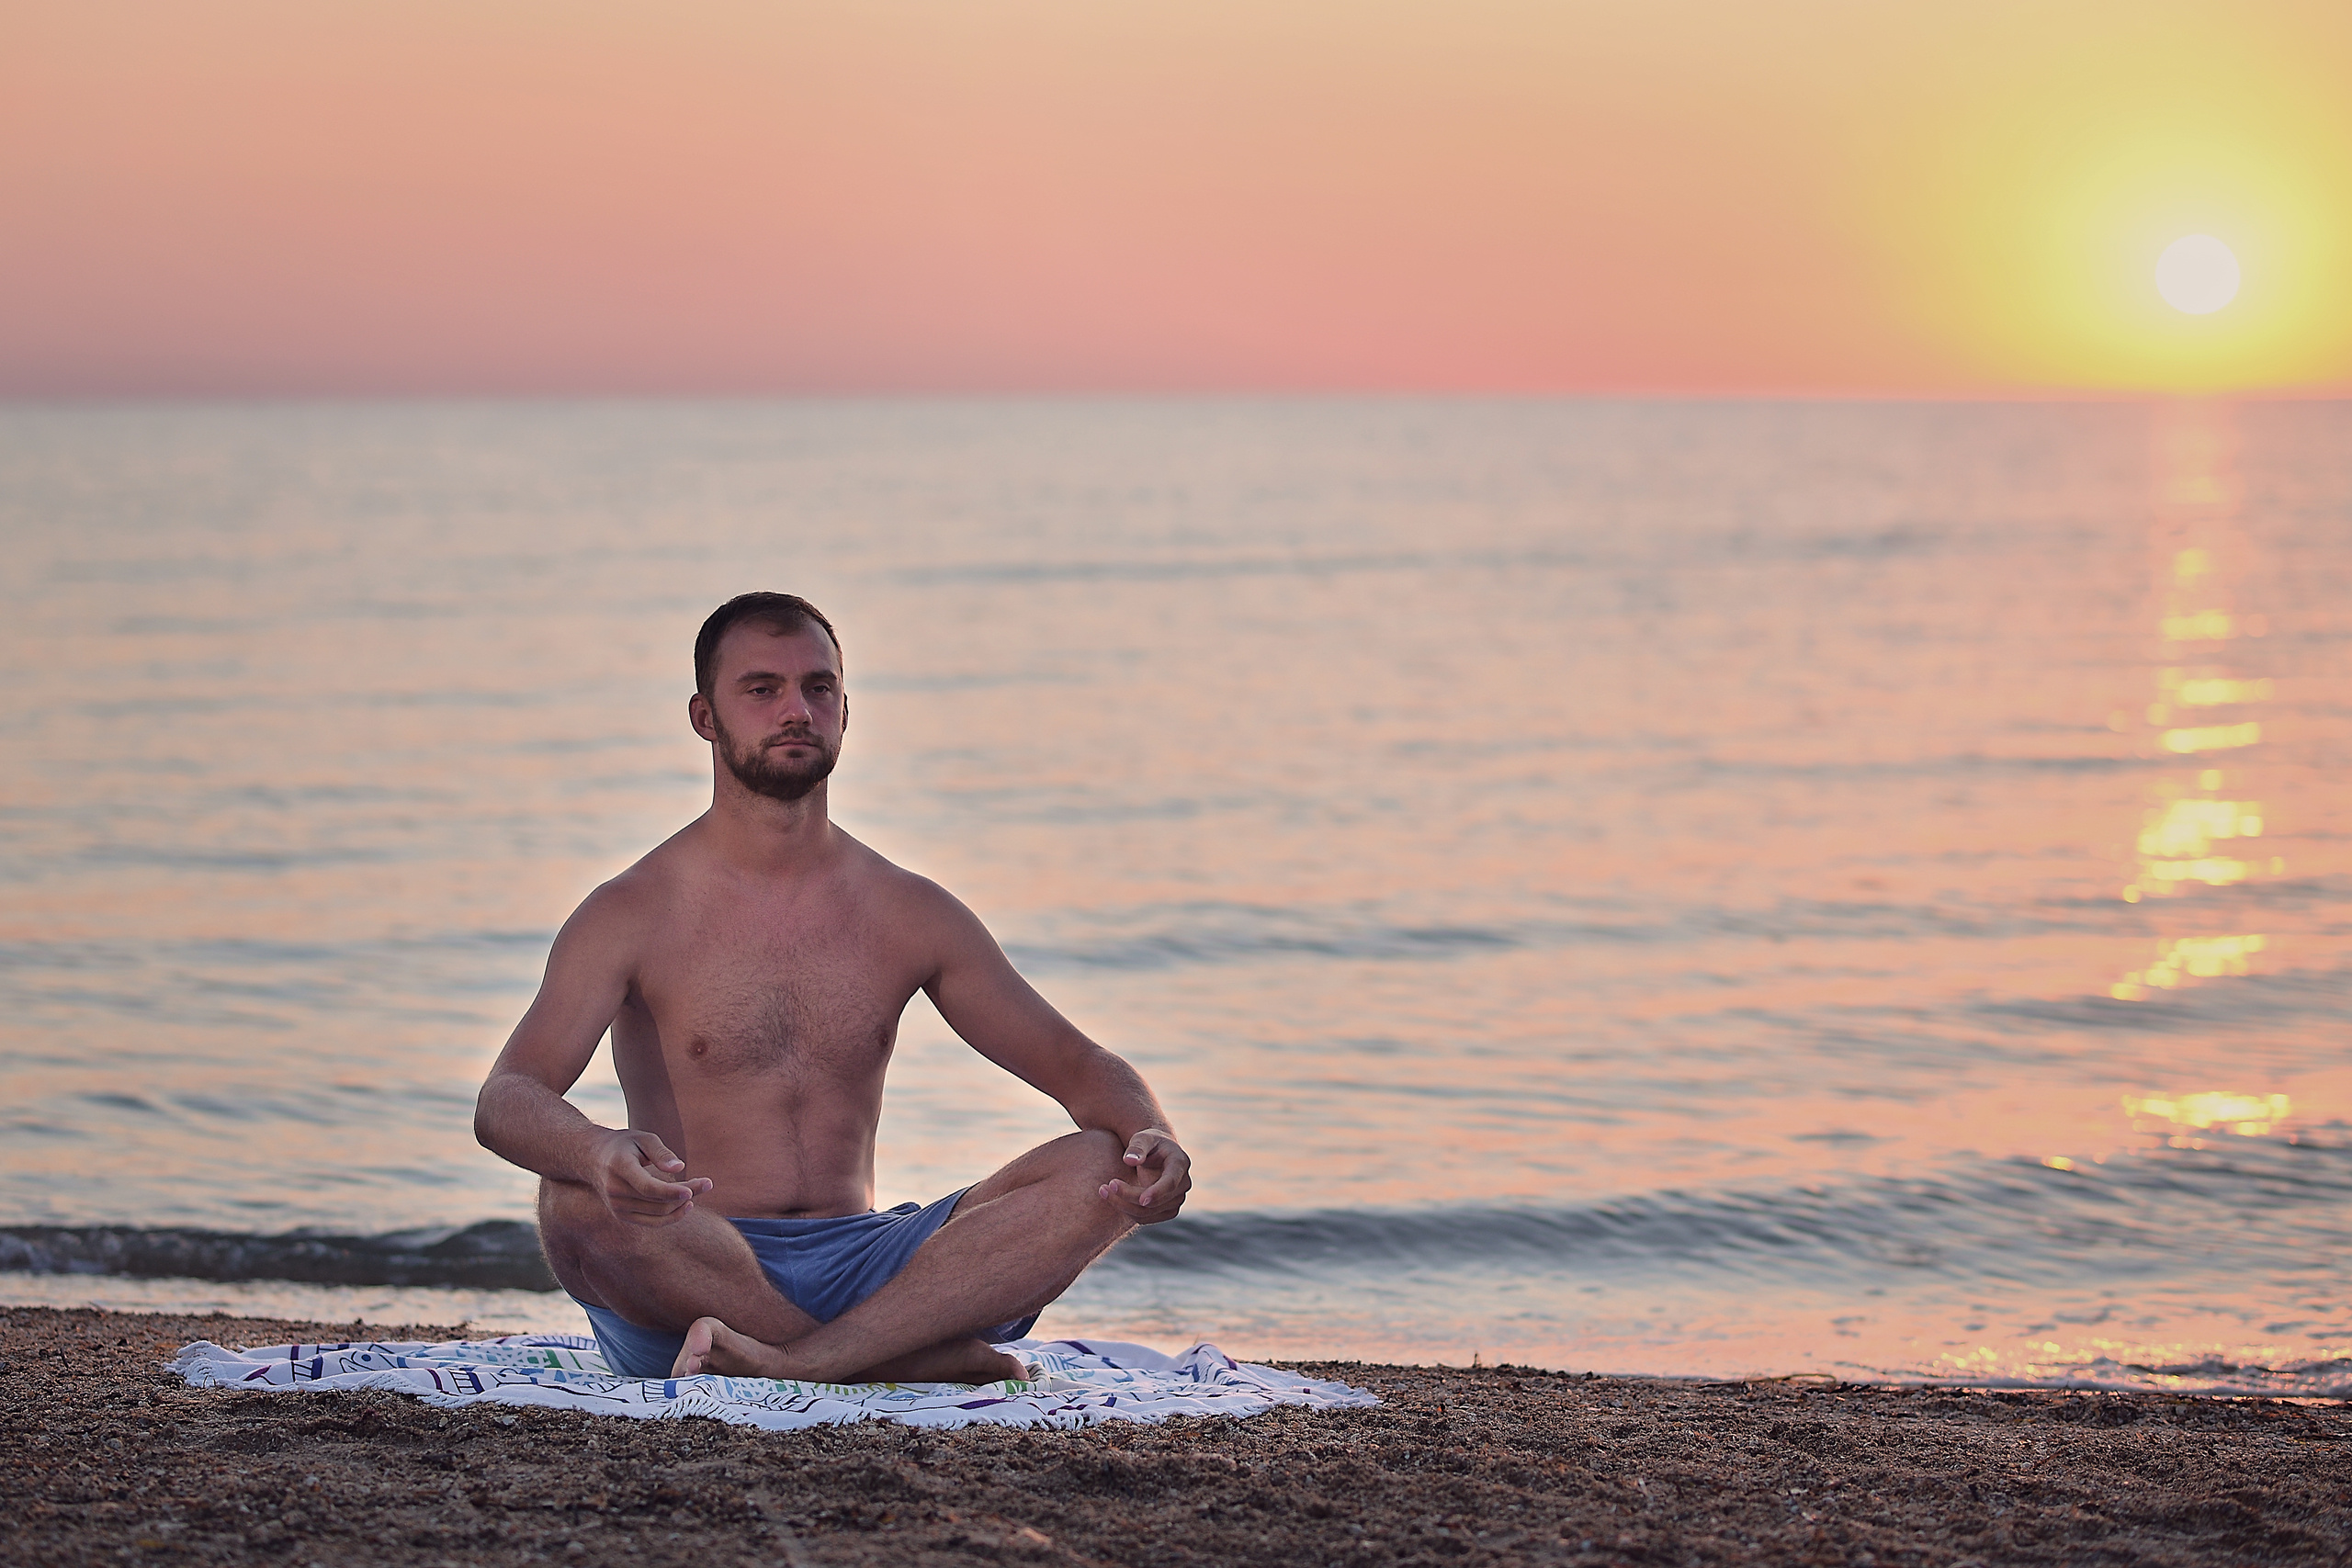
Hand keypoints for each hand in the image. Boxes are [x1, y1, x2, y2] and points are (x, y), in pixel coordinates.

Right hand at [591, 1129, 712, 1227]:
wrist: (593, 1158)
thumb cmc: (624, 1145)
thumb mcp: (643, 1138)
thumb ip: (661, 1153)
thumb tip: (680, 1168)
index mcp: (620, 1167)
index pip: (648, 1187)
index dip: (672, 1192)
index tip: (693, 1190)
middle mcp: (615, 1191)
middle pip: (658, 1202)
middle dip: (686, 1194)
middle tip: (707, 1183)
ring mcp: (617, 1207)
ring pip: (658, 1214)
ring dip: (682, 1205)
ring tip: (699, 1189)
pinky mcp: (621, 1216)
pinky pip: (652, 1222)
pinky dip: (671, 1216)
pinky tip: (685, 1205)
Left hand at [1097, 1128, 1190, 1223]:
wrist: (1156, 1151)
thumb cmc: (1148, 1142)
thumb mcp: (1142, 1138)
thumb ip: (1137, 1147)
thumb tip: (1130, 1160)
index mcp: (1179, 1163)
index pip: (1170, 1183)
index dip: (1157, 1192)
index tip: (1142, 1199)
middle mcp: (1183, 1184)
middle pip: (1155, 1201)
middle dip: (1128, 1196)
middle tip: (1105, 1186)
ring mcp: (1176, 1199)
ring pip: (1148, 1213)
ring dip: (1123, 1205)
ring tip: (1103, 1190)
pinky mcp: (1167, 1210)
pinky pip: (1145, 1218)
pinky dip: (1127, 1210)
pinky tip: (1114, 1197)